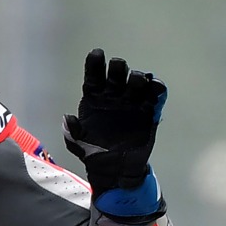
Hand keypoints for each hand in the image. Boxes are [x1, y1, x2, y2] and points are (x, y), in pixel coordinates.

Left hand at [63, 49, 166, 212]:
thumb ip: (72, 133)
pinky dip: (158, 89)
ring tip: (137, 80)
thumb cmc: (95, 155)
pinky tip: (156, 86)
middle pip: (117, 75)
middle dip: (118, 68)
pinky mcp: (148, 112)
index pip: (94, 77)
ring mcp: (132, 103)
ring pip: (136, 82)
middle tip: (118, 67)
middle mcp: (114, 97)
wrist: (116, 171)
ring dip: (137, 78)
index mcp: (95, 100)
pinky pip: (155, 97)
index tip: (97, 54)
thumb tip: (68, 118)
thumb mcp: (79, 146)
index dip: (95, 64)